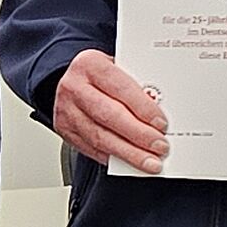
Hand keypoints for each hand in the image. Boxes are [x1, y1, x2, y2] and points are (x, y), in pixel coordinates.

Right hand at [50, 47, 167, 171]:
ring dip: (128, 153)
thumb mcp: (120, 70)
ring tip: (149, 162)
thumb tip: (162, 110)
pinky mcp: (64, 130)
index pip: (121, 88)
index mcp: (91, 65)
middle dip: (138, 135)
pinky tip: (129, 161)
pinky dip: (113, 157)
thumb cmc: (102, 76)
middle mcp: (74, 87)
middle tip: (159, 147)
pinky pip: (91, 149)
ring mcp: (67, 111)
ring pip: (99, 137)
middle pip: (109, 116)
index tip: (162, 124)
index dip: (143, 108)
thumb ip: (137, 86)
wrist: (73, 81)